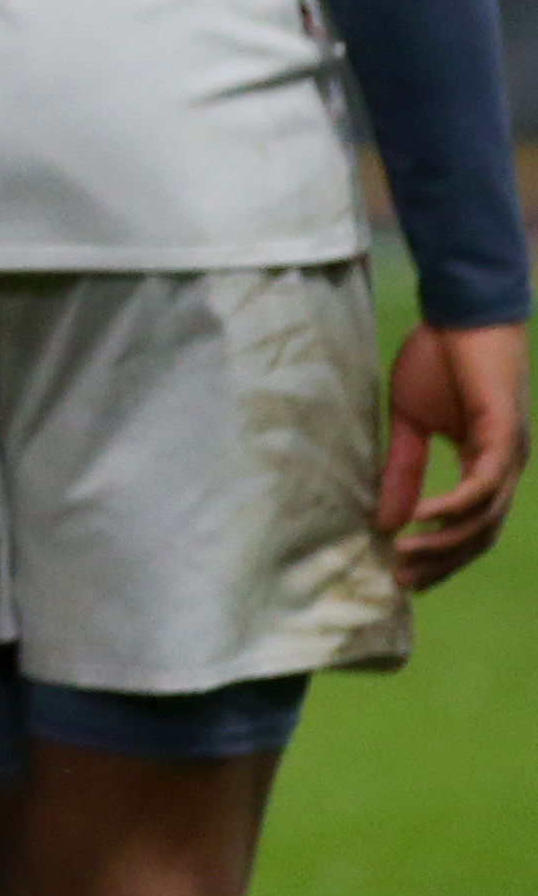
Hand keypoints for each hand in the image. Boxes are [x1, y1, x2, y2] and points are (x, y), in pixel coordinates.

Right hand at [379, 318, 527, 590]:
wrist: (459, 312)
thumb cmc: (438, 359)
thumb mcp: (408, 422)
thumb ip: (402, 470)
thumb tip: (386, 520)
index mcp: (488, 464)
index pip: (472, 526)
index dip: (441, 555)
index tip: (405, 575)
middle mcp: (506, 467)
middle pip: (480, 535)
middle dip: (442, 563)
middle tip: (402, 582)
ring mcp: (508, 455)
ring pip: (484, 520)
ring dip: (445, 544)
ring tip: (405, 556)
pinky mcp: (502, 438)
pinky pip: (480, 487)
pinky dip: (452, 508)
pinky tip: (420, 520)